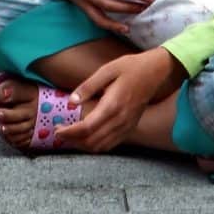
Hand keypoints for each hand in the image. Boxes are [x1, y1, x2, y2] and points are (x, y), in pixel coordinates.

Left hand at [54, 46, 184, 151]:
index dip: (70, 132)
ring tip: (69, 137)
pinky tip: (86, 138)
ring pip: (102, 146)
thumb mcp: (107, 70)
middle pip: (93, 140)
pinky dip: (96, 145)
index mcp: (113, 105)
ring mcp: (127, 126)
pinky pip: (111, 144)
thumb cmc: (130, 67)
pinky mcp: (130, 127)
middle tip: (58, 132)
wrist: (156, 71)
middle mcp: (121, 120)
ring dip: (83, 145)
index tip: (57, 130)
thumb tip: (71, 101)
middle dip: (72, 140)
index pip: (87, 127)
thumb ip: (88, 86)